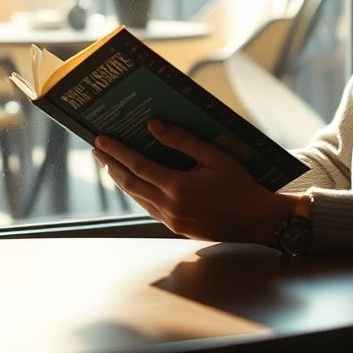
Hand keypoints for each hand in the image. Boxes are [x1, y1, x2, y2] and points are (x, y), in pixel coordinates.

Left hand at [93, 118, 295, 243]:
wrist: (256, 220)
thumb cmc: (240, 184)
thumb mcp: (215, 156)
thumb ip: (183, 140)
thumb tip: (153, 125)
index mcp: (178, 188)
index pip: (137, 166)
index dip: (117, 152)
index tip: (101, 140)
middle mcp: (170, 207)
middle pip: (130, 184)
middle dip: (111, 165)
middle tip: (96, 149)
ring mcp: (171, 220)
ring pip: (137, 198)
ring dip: (121, 180)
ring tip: (109, 163)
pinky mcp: (176, 227)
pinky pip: (148, 207)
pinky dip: (137, 192)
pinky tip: (134, 182)